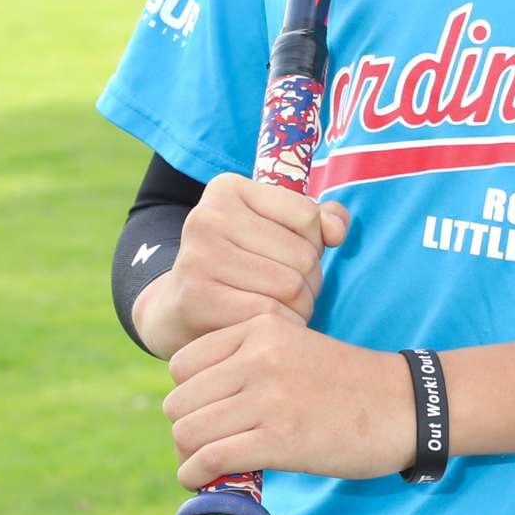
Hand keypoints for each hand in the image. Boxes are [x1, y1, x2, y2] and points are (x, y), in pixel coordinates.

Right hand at [129, 173, 351, 360]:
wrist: (177, 309)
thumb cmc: (241, 263)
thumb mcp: (275, 230)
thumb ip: (318, 221)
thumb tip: (337, 231)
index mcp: (227, 188)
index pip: (307, 215)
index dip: (314, 243)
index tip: (291, 256)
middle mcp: (207, 217)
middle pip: (303, 255)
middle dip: (311, 282)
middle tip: (291, 293)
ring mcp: (198, 257)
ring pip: (291, 288)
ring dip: (301, 307)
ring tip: (283, 308)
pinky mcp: (197, 299)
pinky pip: (270, 315)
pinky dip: (283, 325)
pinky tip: (268, 325)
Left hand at [164, 313, 418, 487]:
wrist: (409, 406)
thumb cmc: (353, 384)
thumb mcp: (297, 348)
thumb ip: (253, 360)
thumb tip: (203, 399)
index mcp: (261, 328)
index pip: (183, 364)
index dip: (188, 396)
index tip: (205, 416)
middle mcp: (258, 357)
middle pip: (179, 401)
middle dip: (186, 429)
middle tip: (205, 447)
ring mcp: (268, 397)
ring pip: (188, 431)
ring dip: (189, 456)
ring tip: (205, 466)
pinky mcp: (279, 439)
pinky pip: (210, 460)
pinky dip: (196, 476)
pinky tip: (204, 482)